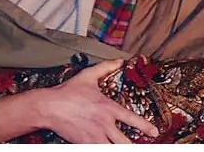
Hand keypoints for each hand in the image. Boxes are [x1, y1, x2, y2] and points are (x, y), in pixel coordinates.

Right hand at [40, 59, 158, 142]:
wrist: (49, 106)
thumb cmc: (68, 92)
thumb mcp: (88, 76)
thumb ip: (105, 68)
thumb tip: (119, 61)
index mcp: (108, 107)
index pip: (132, 119)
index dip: (145, 127)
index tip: (154, 132)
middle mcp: (104, 124)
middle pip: (125, 142)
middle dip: (134, 147)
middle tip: (140, 147)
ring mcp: (95, 136)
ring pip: (114, 149)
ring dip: (119, 149)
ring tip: (123, 149)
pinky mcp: (85, 144)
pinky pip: (99, 151)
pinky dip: (104, 150)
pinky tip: (105, 149)